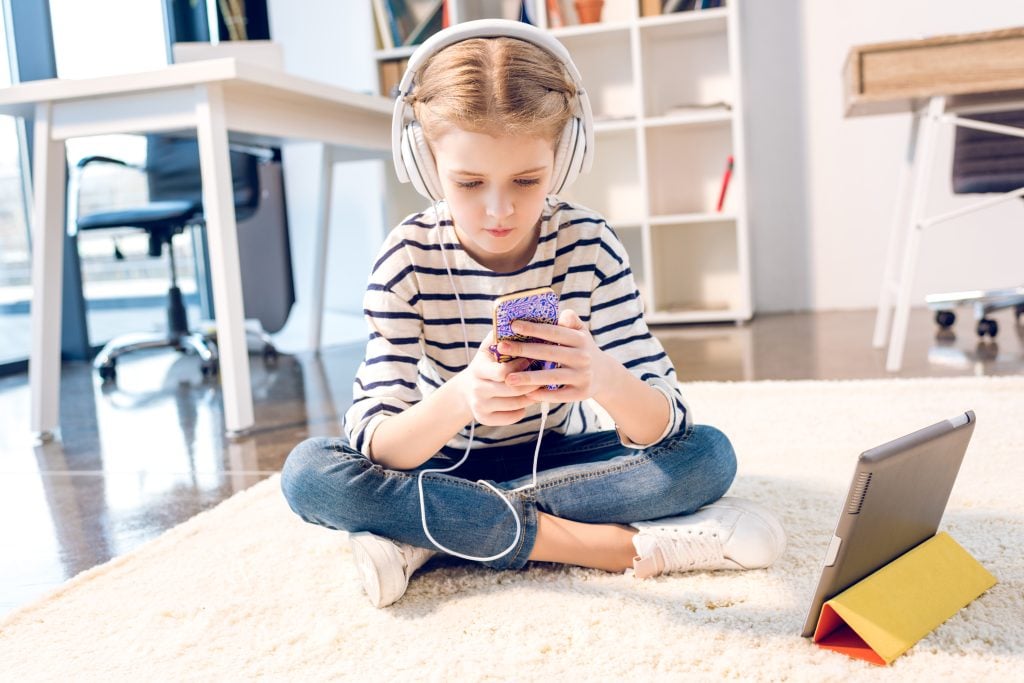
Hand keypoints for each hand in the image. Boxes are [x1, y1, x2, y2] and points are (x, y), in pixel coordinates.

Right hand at [455, 331, 536, 426]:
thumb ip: (500, 334)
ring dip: (531, 396)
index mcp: (478, 369)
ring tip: (539, 387)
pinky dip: (522, 410)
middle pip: (512, 389)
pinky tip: (526, 401)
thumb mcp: (488, 347)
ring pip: (515, 404)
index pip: (503, 372)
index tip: (532, 359)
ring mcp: (480, 406)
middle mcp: (476, 389)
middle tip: (544, 376)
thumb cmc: (486, 363)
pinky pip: (512, 417)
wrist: (466, 390)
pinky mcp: (484, 419)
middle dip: (530, 382)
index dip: (521, 366)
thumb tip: (521, 316)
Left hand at [496, 309, 613, 403]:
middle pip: (549, 353)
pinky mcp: (581, 393)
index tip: (513, 325)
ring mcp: (582, 376)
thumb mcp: (581, 332)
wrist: (604, 375)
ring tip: (508, 379)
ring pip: (552, 377)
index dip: (534, 328)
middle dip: (524, 350)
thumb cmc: (582, 349)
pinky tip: (524, 393)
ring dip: (529, 378)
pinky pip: (558, 395)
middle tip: (501, 348)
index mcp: (579, 339)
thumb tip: (561, 313)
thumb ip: (570, 320)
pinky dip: (541, 394)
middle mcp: (582, 357)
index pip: (554, 332)